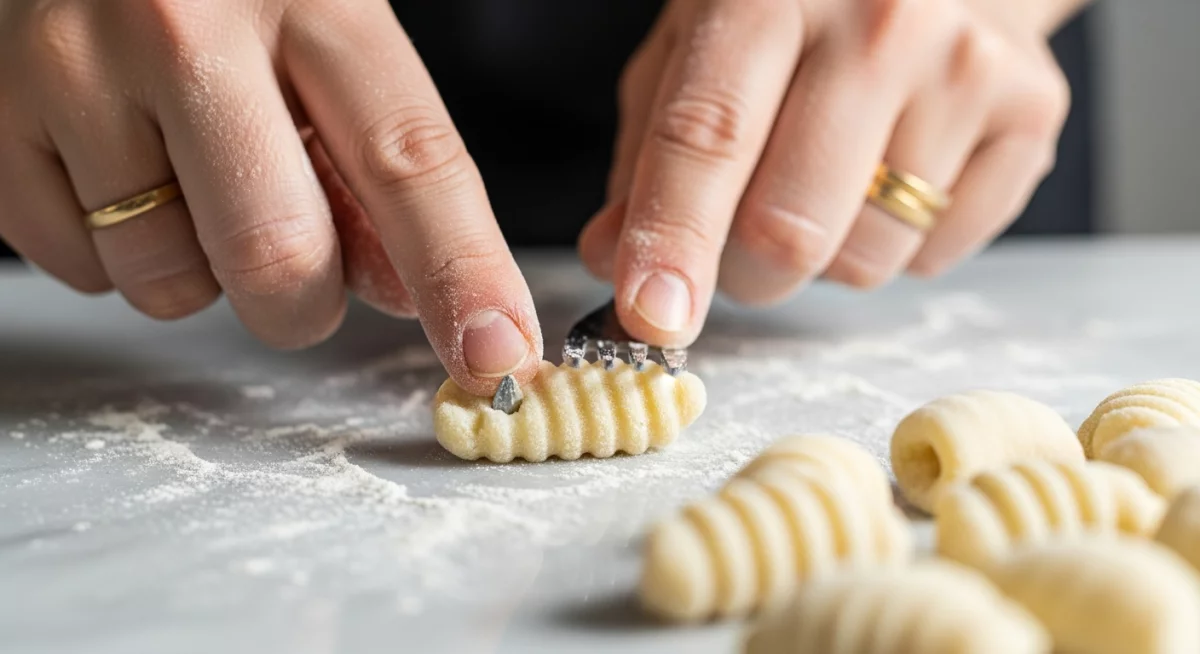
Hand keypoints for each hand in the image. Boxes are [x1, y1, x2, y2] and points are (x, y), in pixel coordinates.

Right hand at [0, 0, 539, 394]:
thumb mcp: (322, 27)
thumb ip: (373, 157)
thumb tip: (403, 293)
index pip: (408, 162)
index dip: (462, 274)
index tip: (497, 357)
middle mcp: (183, 26)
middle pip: (279, 258)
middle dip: (303, 302)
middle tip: (292, 258)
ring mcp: (70, 69)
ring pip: (167, 283)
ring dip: (197, 269)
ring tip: (182, 172)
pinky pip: (77, 269)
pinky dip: (112, 249)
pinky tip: (115, 162)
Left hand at [579, 0, 1071, 344]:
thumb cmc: (799, 12)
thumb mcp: (696, 49)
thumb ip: (650, 154)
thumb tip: (613, 260)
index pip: (708, 138)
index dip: (673, 240)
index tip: (652, 318)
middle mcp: (880, 23)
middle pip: (788, 228)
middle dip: (742, 276)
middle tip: (736, 252)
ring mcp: (965, 68)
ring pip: (863, 258)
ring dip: (823, 261)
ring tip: (827, 186)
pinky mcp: (1031, 115)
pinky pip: (934, 257)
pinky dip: (896, 247)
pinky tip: (893, 175)